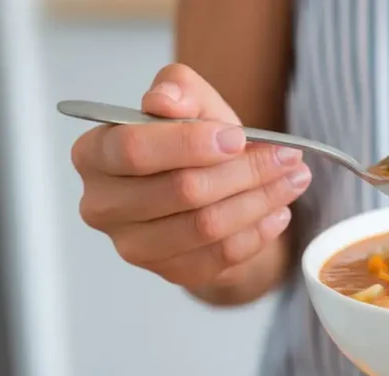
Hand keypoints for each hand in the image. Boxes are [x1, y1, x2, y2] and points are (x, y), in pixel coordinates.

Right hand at [71, 64, 311, 288]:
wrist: (208, 192)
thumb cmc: (193, 143)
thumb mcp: (191, 103)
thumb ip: (177, 90)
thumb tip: (166, 101)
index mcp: (94, 154)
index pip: (134, 150)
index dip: (189, 144)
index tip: (238, 137)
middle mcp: (103, 205)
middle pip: (181, 190)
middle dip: (244, 171)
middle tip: (288, 157)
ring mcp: (134, 246)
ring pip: (206, 226)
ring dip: (260, 201)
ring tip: (293, 180)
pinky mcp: (170, 272)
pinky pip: (221, 256)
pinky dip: (258, 232)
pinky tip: (278, 212)